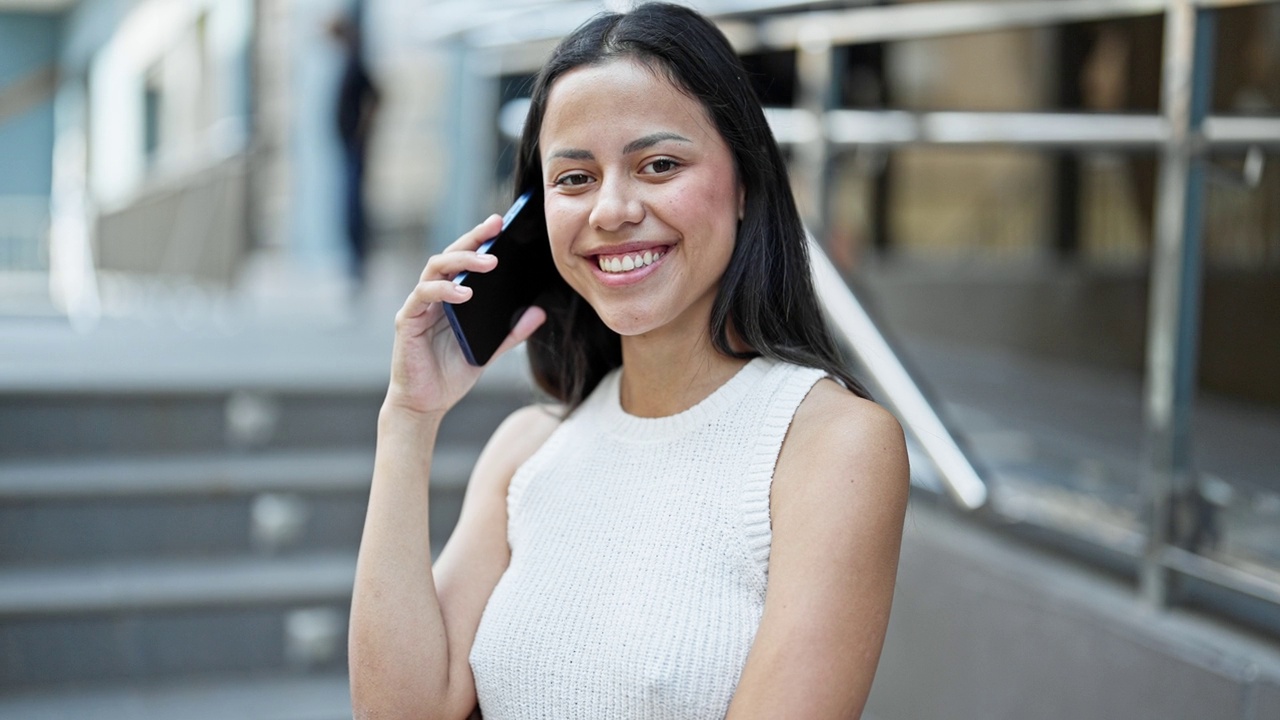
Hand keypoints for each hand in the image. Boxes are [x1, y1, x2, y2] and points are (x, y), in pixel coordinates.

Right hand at [385, 215, 546, 417]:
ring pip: (434, 268)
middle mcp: (433, 295)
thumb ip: (512, 332)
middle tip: (495, 228)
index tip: (501, 222)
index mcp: (451, 296)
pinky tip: (464, 293)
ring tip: (489, 263)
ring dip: (462, 261)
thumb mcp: (490, 350)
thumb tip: (539, 312)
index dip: (480, 238)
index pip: (464, 259)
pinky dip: (443, 290)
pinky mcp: (408, 321)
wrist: (426, 404)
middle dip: (473, 239)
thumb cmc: (451, 373)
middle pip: (450, 255)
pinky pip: (423, 296)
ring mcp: (419, 306)